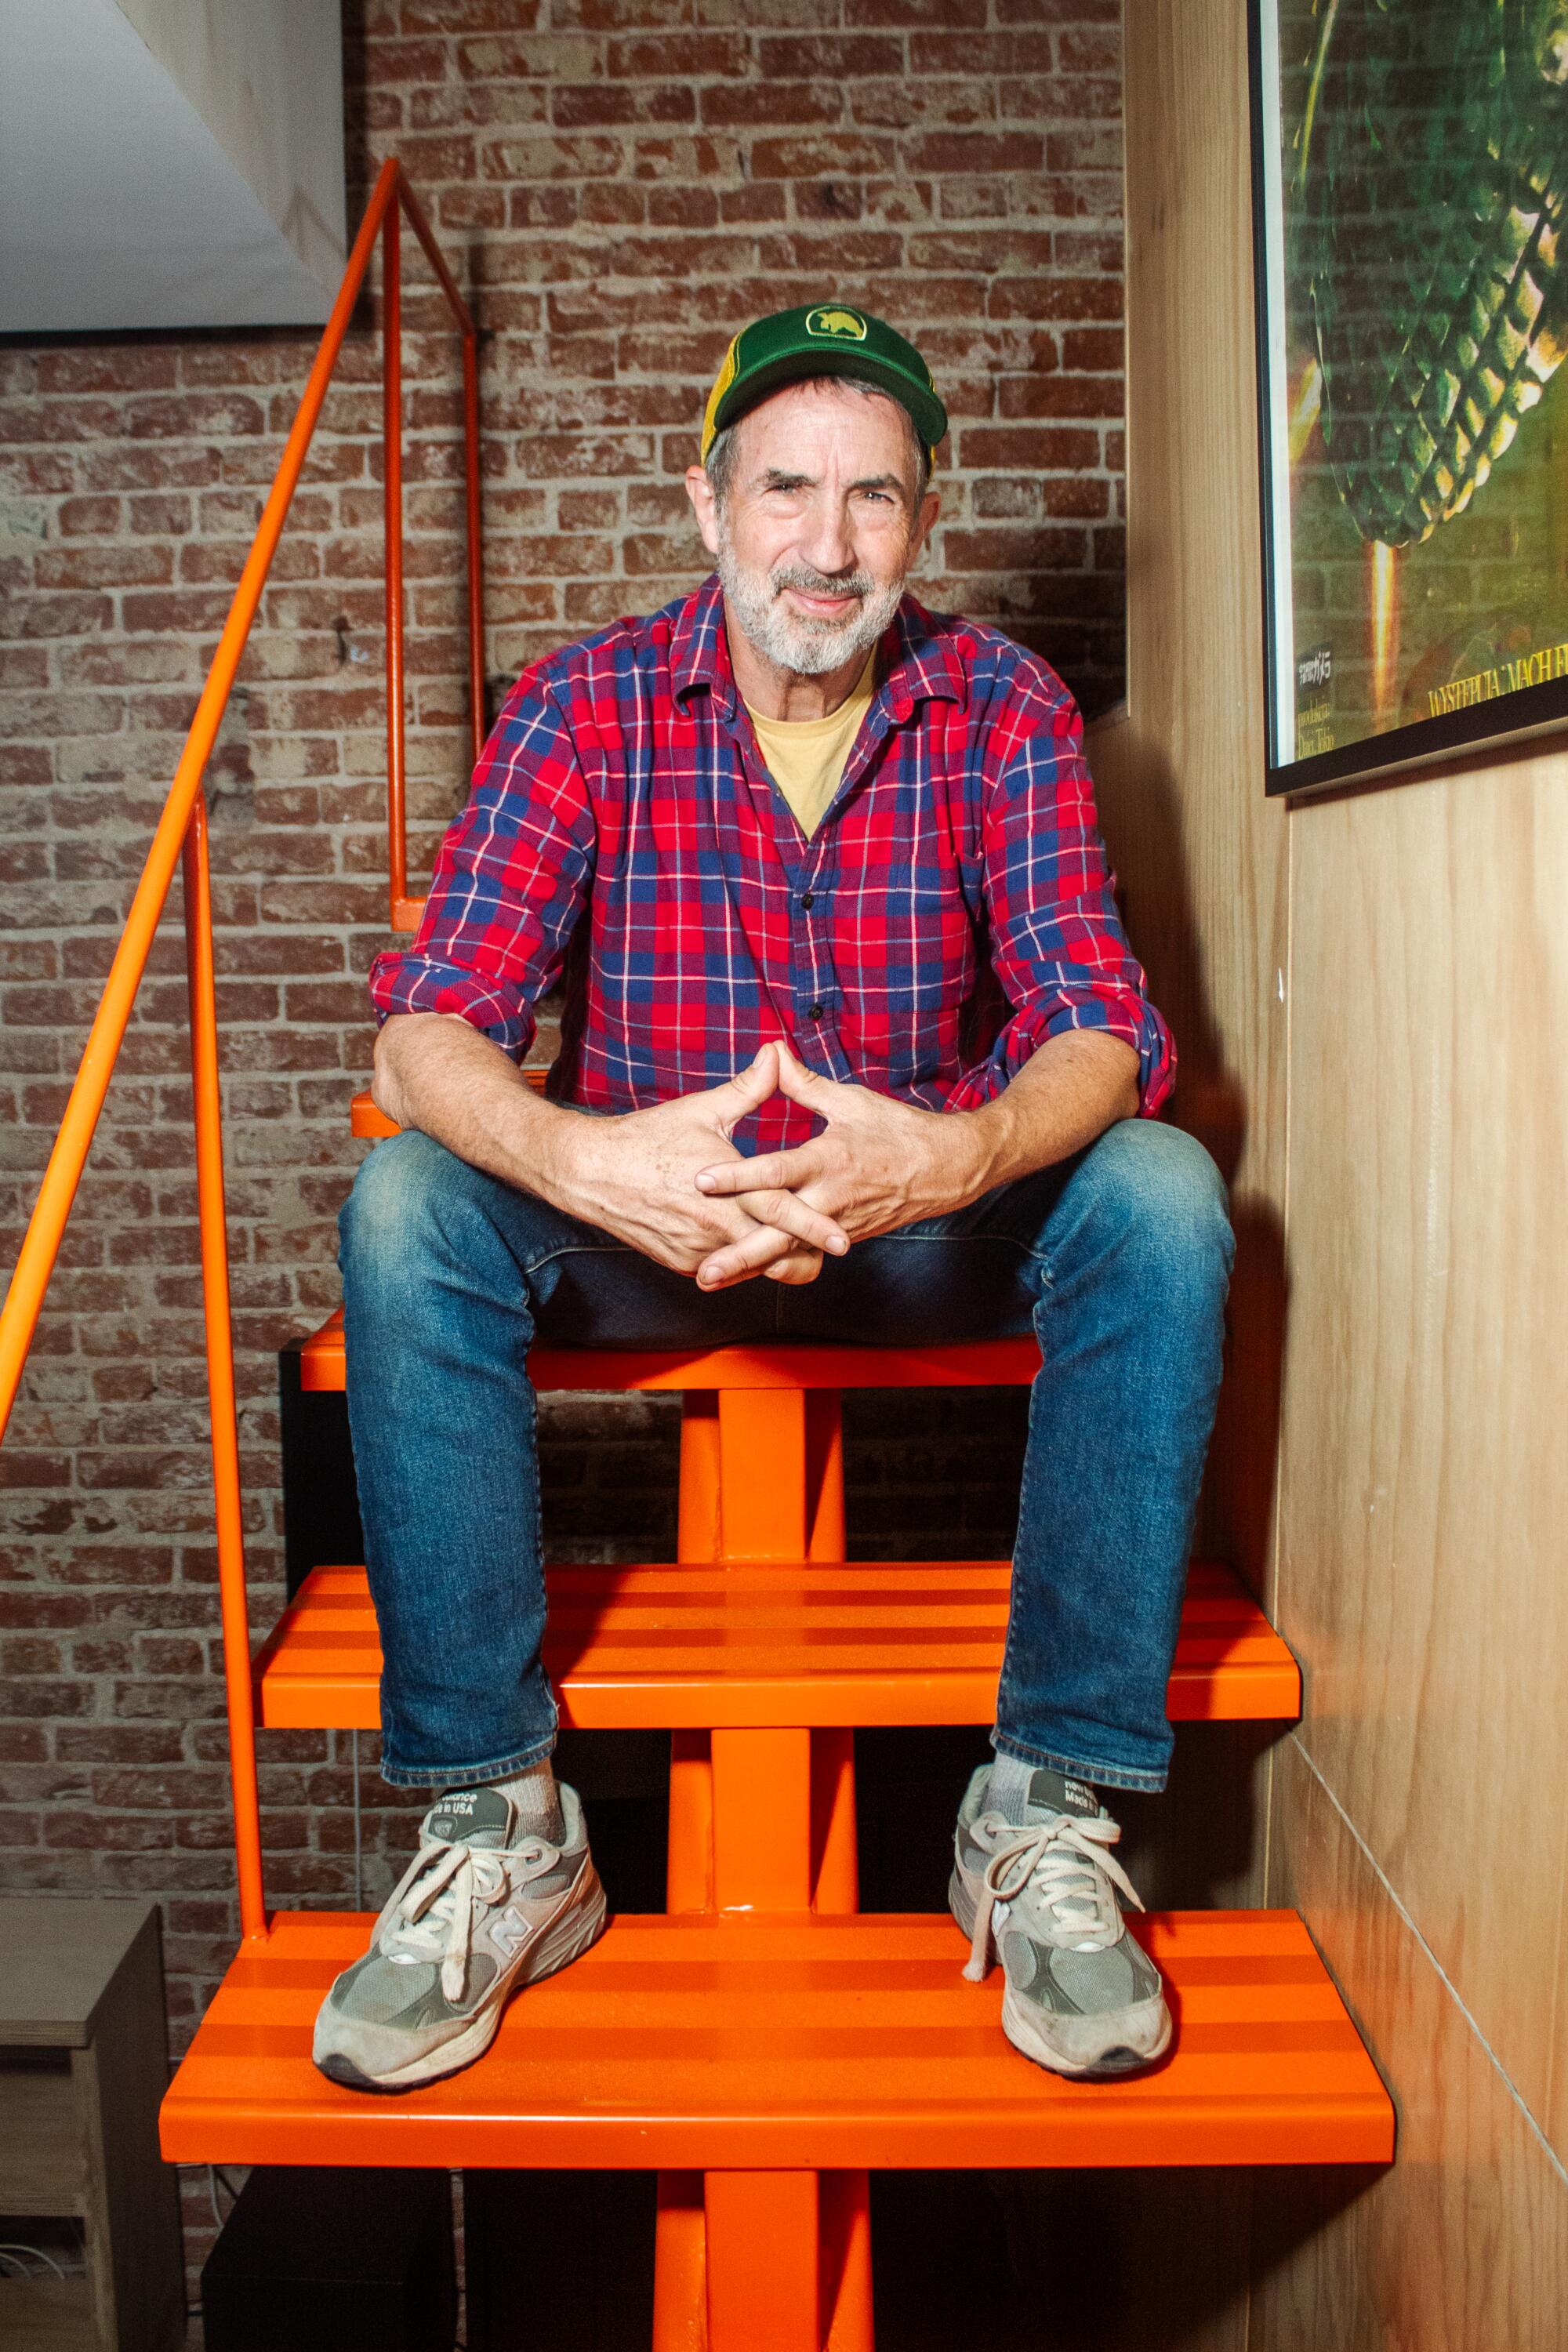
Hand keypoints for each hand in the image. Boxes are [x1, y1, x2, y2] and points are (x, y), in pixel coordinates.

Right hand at [554, 1044, 849, 1286]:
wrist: (590, 1172)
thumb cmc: (647, 1138)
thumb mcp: (701, 1110)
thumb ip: (748, 1088)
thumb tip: (778, 1053)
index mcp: (726, 1189)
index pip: (780, 1212)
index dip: (814, 1227)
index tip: (842, 1239)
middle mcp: (715, 1226)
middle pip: (774, 1255)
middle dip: (807, 1256)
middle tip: (836, 1247)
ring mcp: (698, 1250)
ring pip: (751, 1268)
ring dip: (774, 1257)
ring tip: (800, 1244)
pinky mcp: (683, 1262)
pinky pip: (724, 1268)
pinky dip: (741, 1259)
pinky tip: (753, 1243)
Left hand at [690, 1042, 991, 1286]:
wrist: (946, 1169)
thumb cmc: (898, 1130)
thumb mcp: (851, 1101)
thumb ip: (803, 1083)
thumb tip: (771, 1051)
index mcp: (829, 1161)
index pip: (775, 1172)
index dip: (737, 1176)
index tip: (700, 1181)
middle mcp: (830, 1200)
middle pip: (778, 1232)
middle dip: (739, 1254)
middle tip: (703, 1272)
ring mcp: (837, 1225)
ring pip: (787, 1252)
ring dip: (749, 1268)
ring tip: (710, 1281)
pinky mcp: (842, 1239)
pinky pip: (803, 1254)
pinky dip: (773, 1266)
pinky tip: (741, 1276)